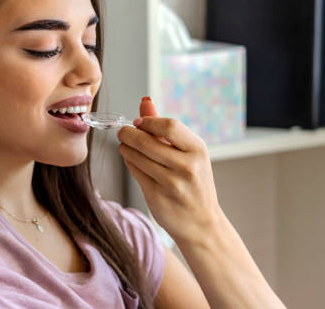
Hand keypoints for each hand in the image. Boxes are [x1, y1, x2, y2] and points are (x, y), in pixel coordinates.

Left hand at [117, 101, 222, 245]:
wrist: (201, 224)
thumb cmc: (193, 182)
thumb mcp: (188, 153)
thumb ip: (165, 127)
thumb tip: (145, 101)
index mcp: (198, 151)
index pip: (169, 125)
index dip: (148, 121)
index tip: (138, 122)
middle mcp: (187, 166)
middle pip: (146, 140)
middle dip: (128, 133)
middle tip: (123, 132)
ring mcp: (171, 183)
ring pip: (136, 156)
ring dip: (126, 148)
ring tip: (126, 146)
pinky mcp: (156, 197)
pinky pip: (134, 172)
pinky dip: (129, 162)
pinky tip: (132, 160)